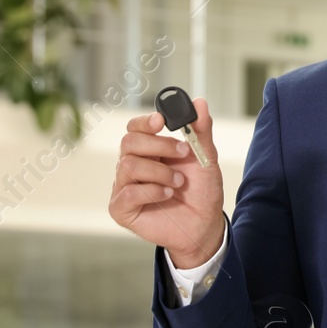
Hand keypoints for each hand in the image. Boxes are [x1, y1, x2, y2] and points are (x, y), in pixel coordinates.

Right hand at [109, 97, 224, 267]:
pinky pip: (128, 193)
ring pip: (129, 166)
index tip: (163, 121)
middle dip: (159, 146)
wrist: (205, 224)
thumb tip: (199, 102)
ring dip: (161, 172)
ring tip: (179, 183)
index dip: (146, 122)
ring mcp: (124, 187)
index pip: (135, 128)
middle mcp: (132, 166)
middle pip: (128, 142)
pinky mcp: (121, 209)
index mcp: (148, 150)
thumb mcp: (205, 158)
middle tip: (185, 153)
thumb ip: (200, 131)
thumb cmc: (201, 191)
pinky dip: (152, 191)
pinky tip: (168, 195)